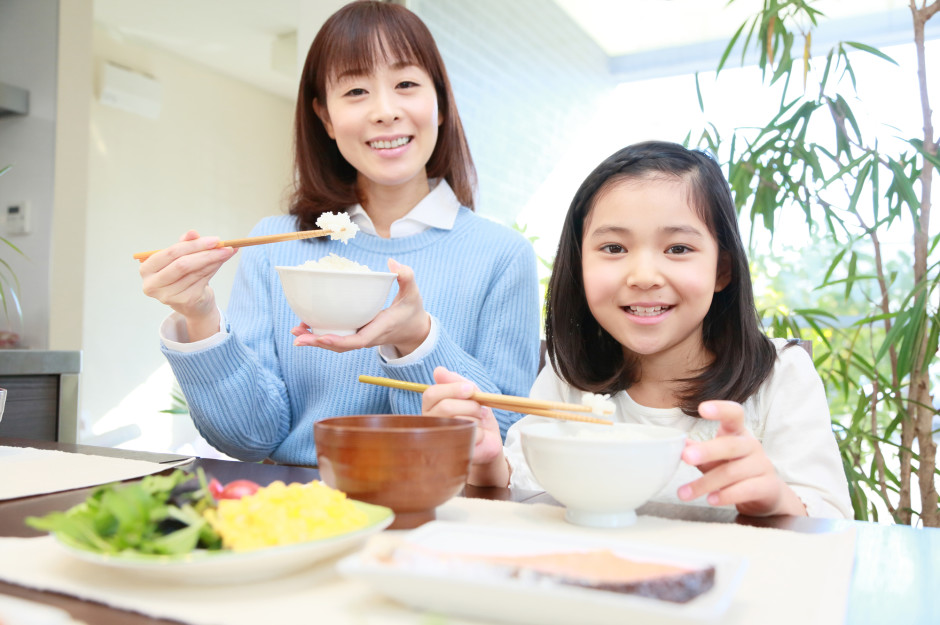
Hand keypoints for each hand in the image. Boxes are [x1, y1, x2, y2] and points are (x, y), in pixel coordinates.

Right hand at [139, 230, 236, 340]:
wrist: (190, 302)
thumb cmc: (182, 275)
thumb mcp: (180, 257)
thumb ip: (185, 244)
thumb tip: (192, 233)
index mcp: (147, 269)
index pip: (170, 253)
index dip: (193, 245)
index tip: (214, 239)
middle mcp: (153, 285)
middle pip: (182, 264)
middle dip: (205, 253)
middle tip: (222, 246)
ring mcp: (169, 295)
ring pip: (196, 272)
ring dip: (214, 260)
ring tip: (226, 252)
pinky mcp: (185, 301)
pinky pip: (203, 280)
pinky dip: (214, 269)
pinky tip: (221, 262)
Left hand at [291, 258, 430, 354]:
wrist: (414, 330)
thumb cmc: (412, 310)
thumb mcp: (413, 293)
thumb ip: (406, 276)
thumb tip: (392, 263)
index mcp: (379, 329)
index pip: (358, 341)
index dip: (340, 341)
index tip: (323, 337)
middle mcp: (367, 337)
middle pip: (340, 345)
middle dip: (318, 343)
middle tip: (298, 337)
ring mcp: (360, 336)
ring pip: (336, 343)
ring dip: (315, 340)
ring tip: (296, 331)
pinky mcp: (356, 333)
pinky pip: (337, 337)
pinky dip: (320, 335)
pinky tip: (305, 326)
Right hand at [422, 367, 508, 486]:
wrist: (489, 440)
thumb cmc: (476, 415)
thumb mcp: (471, 394)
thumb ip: (456, 381)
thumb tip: (438, 370)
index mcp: (431, 406)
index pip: (431, 394)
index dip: (452, 389)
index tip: (470, 389)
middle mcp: (430, 423)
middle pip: (445, 408)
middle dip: (470, 405)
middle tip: (481, 409)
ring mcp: (438, 440)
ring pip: (458, 421)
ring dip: (476, 418)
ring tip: (480, 422)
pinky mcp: (451, 454)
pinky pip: (468, 437)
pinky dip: (480, 433)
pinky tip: (479, 436)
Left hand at [678, 400, 806, 516]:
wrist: (767, 492)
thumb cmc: (734, 467)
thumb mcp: (715, 457)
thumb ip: (698, 450)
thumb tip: (676, 444)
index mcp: (737, 432)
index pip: (734, 414)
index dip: (720, 409)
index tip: (702, 408)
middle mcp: (751, 445)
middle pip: (730, 445)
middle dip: (707, 451)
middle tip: (685, 457)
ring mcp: (762, 465)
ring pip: (732, 473)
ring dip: (705, 484)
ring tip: (684, 493)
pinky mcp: (767, 486)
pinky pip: (746, 490)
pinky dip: (726, 496)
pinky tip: (711, 500)